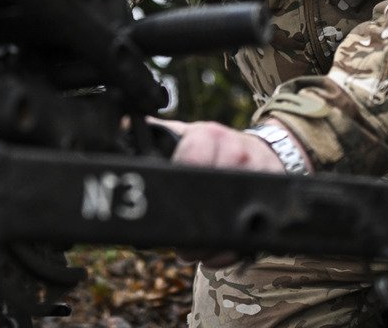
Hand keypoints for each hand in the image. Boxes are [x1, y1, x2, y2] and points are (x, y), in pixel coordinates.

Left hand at [148, 118, 300, 268]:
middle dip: (186, 225)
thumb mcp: (187, 134)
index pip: (192, 154)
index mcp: (209, 136)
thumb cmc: (215, 148)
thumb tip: (117, 132)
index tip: (162, 203)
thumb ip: (155, 135)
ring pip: (228, 222)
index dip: (174, 183)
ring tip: (187, 250)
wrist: (267, 153)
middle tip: (171, 240)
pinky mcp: (271, 204)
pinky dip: (224, 255)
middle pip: (210, 197)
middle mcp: (236, 153)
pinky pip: (246, 240)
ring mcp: (257, 178)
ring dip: (202, 247)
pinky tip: (210, 255)